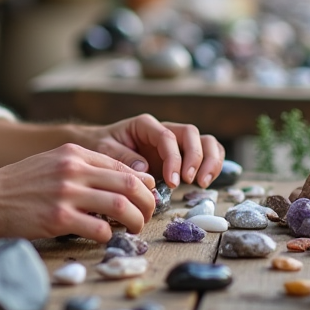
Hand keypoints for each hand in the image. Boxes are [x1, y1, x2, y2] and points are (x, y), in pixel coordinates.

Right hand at [0, 143, 156, 242]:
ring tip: (135, 230)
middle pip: (130, 185)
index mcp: (74, 153)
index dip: (143, 184)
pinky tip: (106, 238)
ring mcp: (66, 194)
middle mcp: (73, 169)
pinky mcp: (58, 219)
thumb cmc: (17, 185)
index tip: (146, 198)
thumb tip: (119, 183)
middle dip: (147, 203)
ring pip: (122, 206)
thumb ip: (82, 168)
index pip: (124, 166)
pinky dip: (109, 236)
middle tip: (147, 217)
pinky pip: (99, 229)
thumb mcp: (51, 163)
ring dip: (136, 221)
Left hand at [85, 113, 225, 188]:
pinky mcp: (182, 156)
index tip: (173, 181)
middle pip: (192, 134)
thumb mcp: (104, 150)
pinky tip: (205, 181)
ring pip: (205, 141)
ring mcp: (175, 142)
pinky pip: (206, 153)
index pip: (168, 137)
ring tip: (201, 183)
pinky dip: (212, 165)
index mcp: (145, 125)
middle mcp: (164, 130)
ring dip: (209, 161)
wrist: (98, 146)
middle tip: (191, 181)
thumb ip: (123, 158)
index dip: (175, 158)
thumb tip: (145, 169)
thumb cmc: (100, 146)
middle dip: (196, 158)